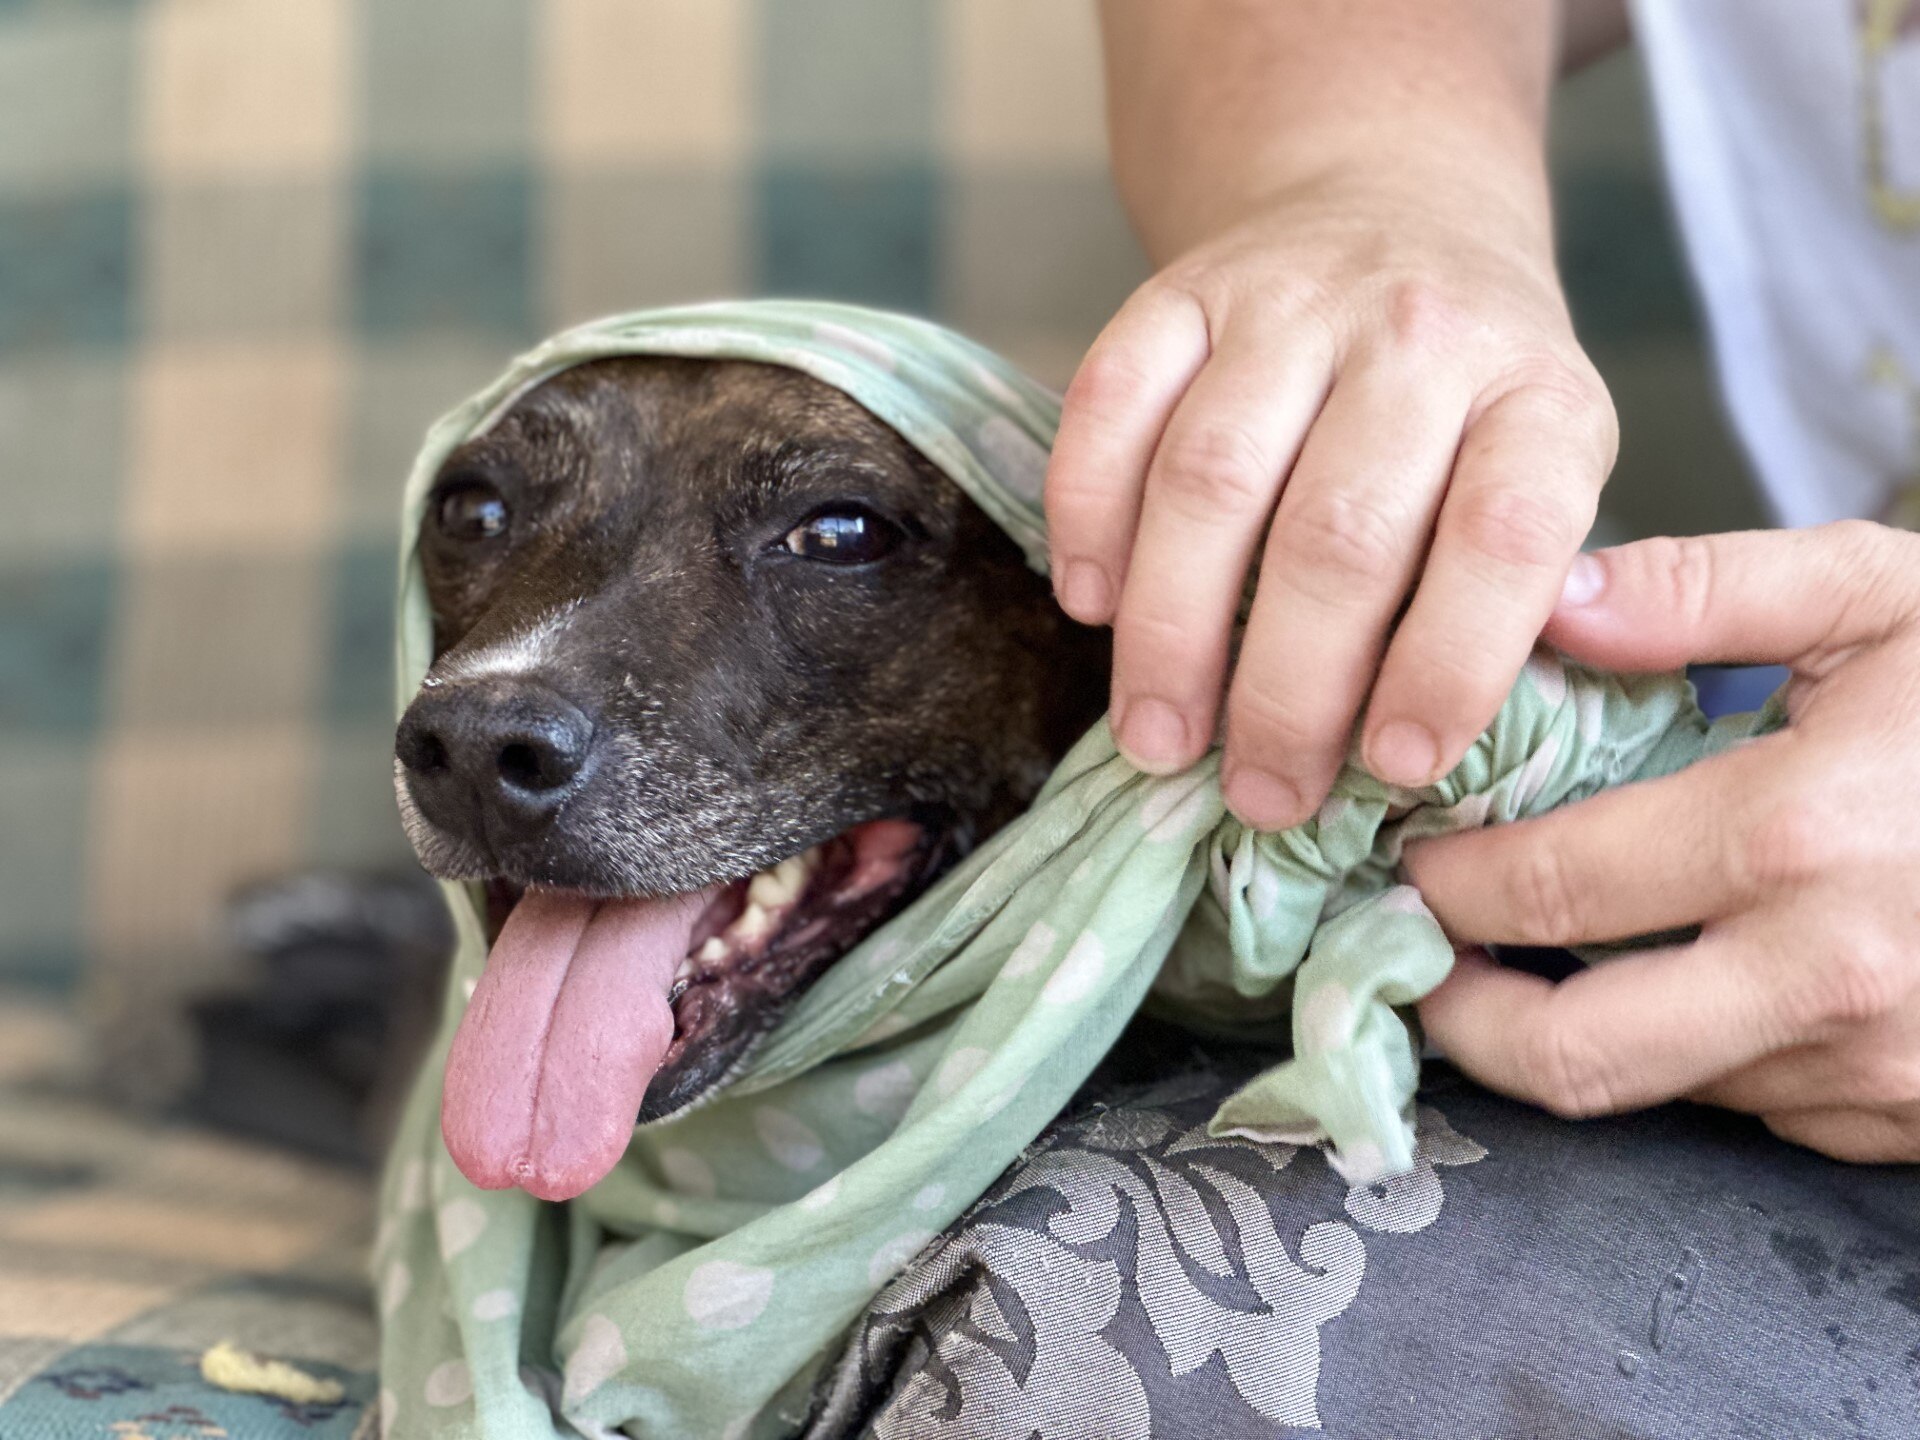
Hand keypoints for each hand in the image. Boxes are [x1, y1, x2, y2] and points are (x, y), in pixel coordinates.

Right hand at [1045, 169, 1616, 829]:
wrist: (1397, 207)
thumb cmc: (1473, 397)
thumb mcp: (1545, 472)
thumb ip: (1512, 589)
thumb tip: (1415, 750)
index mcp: (1538, 395)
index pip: (1504, 535)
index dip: (1449, 663)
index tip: (1394, 767)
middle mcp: (1421, 333)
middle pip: (1338, 531)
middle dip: (1288, 689)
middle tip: (1260, 794)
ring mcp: (1292, 299)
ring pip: (1210, 476)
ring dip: (1173, 630)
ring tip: (1158, 738)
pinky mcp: (1182, 287)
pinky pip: (1110, 401)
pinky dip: (1086, 514)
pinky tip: (1088, 602)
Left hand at [1407, 524, 1919, 1162]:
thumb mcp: (1890, 598)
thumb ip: (1710, 589)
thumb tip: (1554, 600)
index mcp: (1802, 835)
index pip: (1545, 886)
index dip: (1444, 882)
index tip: (1404, 860)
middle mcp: (1832, 978)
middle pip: (1570, 1053)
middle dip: (1462, 1015)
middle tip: (1416, 960)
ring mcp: (1881, 1071)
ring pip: (1659, 1084)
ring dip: (1575, 1030)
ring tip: (1530, 958)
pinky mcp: (1912, 1123)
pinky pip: (1756, 1103)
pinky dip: (1694, 1048)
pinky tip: (1691, 974)